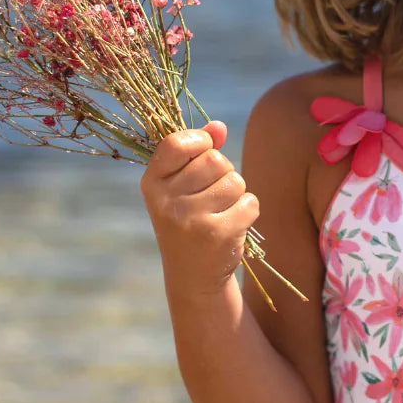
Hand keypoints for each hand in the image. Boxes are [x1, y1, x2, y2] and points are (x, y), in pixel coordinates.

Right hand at [139, 120, 258, 294]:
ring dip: (236, 194)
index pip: (177, 142)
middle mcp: (167, 201)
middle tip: (212, 196)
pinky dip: (248, 211)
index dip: (199, 141)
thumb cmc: (189, 220)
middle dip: (223, 173)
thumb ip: (198, 151)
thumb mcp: (182, 186)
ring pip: (235, 181)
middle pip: (215, 159)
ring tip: (220, 212)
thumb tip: (219, 126)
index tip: (203, 152)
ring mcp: (191, 219)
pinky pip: (250, 202)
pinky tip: (231, 226)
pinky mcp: (218, 234)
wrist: (192, 276)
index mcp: (152, 183)